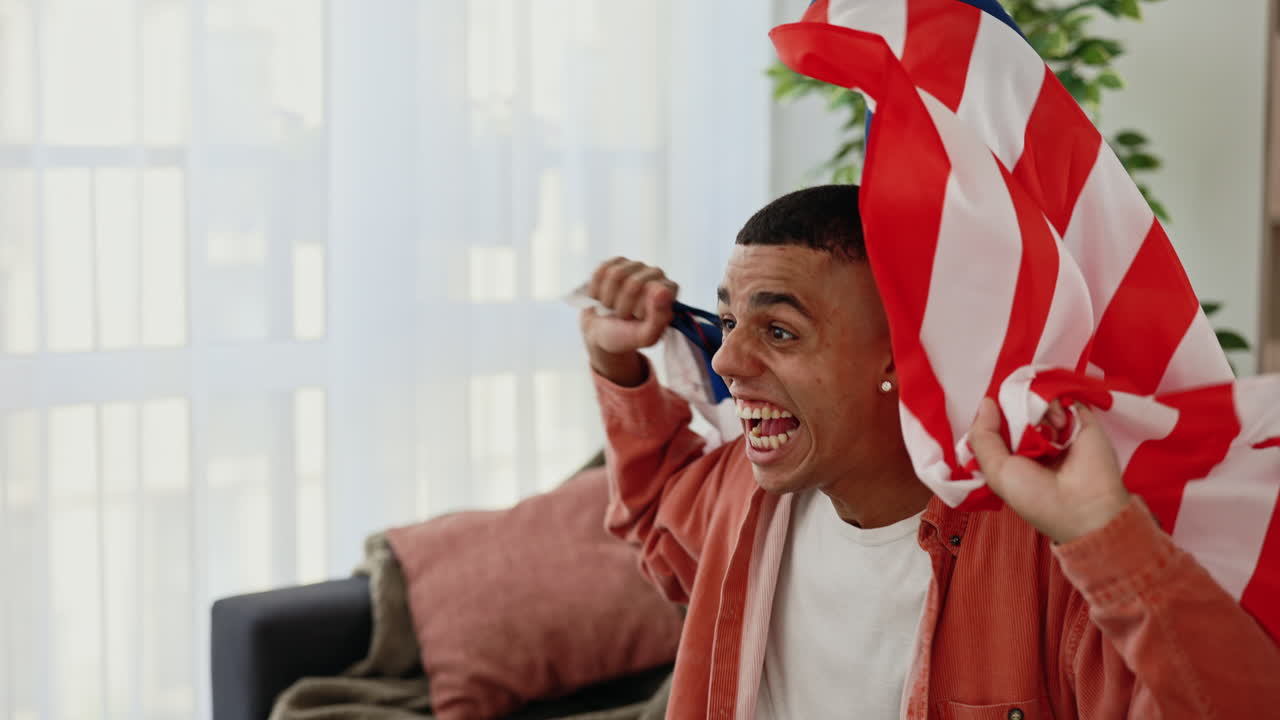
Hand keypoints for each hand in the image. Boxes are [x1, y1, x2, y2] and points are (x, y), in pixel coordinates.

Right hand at [580, 257, 677, 385]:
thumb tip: (662, 291)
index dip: (638, 310)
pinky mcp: (616, 262)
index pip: (651, 291)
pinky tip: (603, 297)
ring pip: (615, 275)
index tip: (637, 319)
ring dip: (609, 298)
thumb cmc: (627, 335)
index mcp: (670, 291)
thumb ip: (659, 318)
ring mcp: (636, 265)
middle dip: (622, 306)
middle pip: (633, 283)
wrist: (602, 332)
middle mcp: (656, 274)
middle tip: (624, 316)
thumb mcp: (645, 336)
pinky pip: (601, 272)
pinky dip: (597, 290)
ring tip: (614, 307)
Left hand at [968, 397, 1129, 543]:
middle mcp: (1037, 443)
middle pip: (1016, 410)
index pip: (999, 427)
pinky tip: (1059, 424)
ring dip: (1036, 411)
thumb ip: (983, 437)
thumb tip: (986, 404)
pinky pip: (1062, 396)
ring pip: (1037, 401)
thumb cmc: (1037, 495)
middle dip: (1013, 411)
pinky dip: (1055, 403)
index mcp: (1016, 457)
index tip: (991, 412)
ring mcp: (1059, 431)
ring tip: (1047, 432)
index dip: (993, 418)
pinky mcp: (1081, 420)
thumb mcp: (997, 471)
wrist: (1083, 505)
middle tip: (1021, 425)